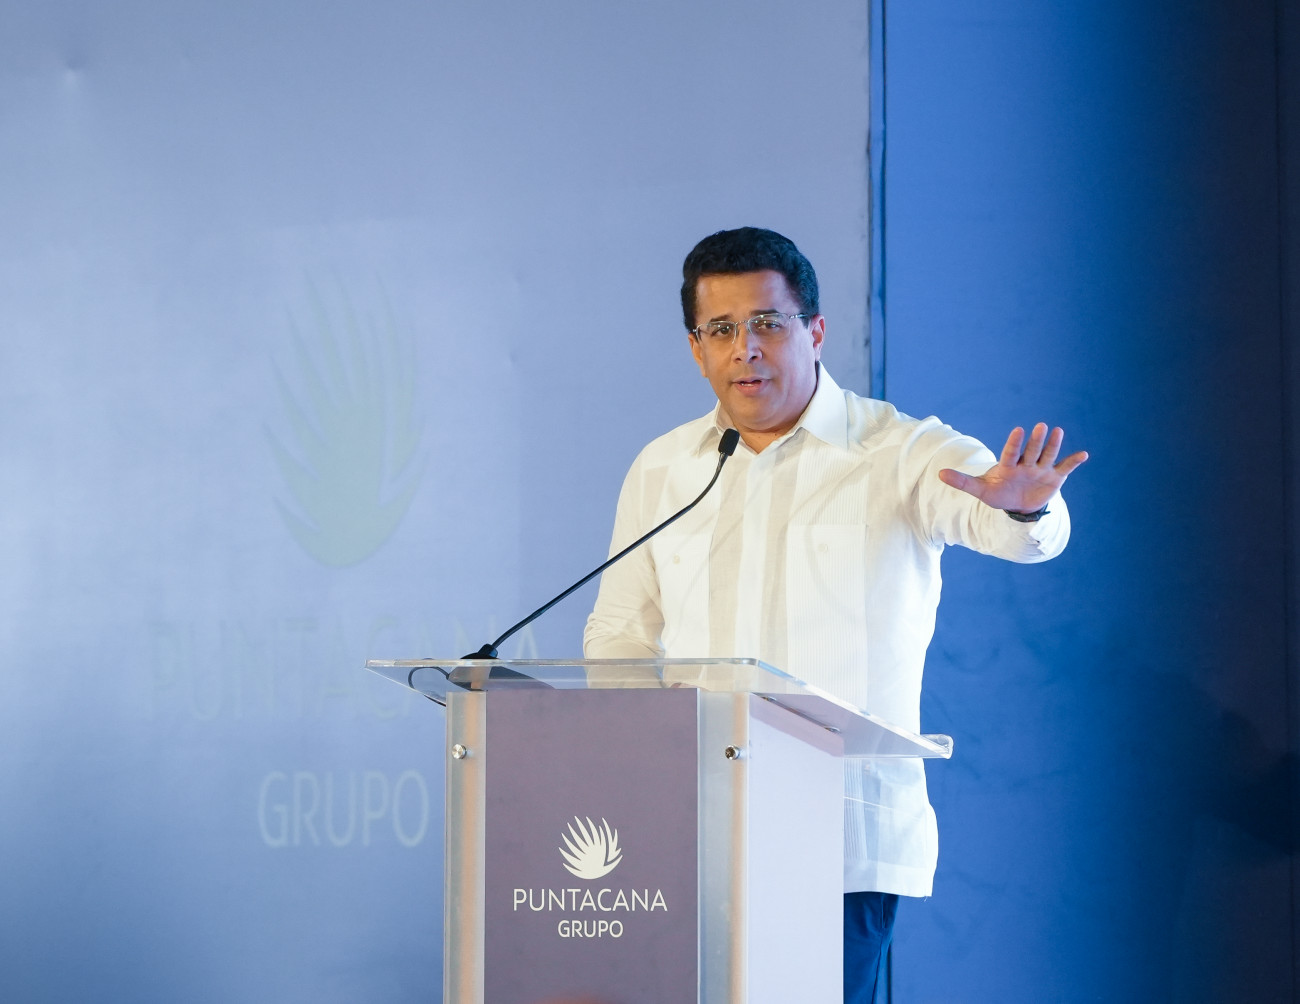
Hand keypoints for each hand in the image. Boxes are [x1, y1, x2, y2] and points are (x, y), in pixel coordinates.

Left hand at [939, 423, 1088, 512]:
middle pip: (1030, 451)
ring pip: (1047, 455)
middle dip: (1035, 440)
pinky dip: (1073, 462)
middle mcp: (1026, 464)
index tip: (1018, 430)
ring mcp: (1040, 470)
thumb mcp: (980, 490)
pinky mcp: (1053, 478)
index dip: (1014, 443)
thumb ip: (962, 481)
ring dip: (1053, 445)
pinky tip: (1084, 454)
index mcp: (1008, 466)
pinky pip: (1065, 468)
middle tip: (1040, 426)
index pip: (1011, 453)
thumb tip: (939, 474)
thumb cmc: (997, 493)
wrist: (1016, 504)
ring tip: (1058, 431)